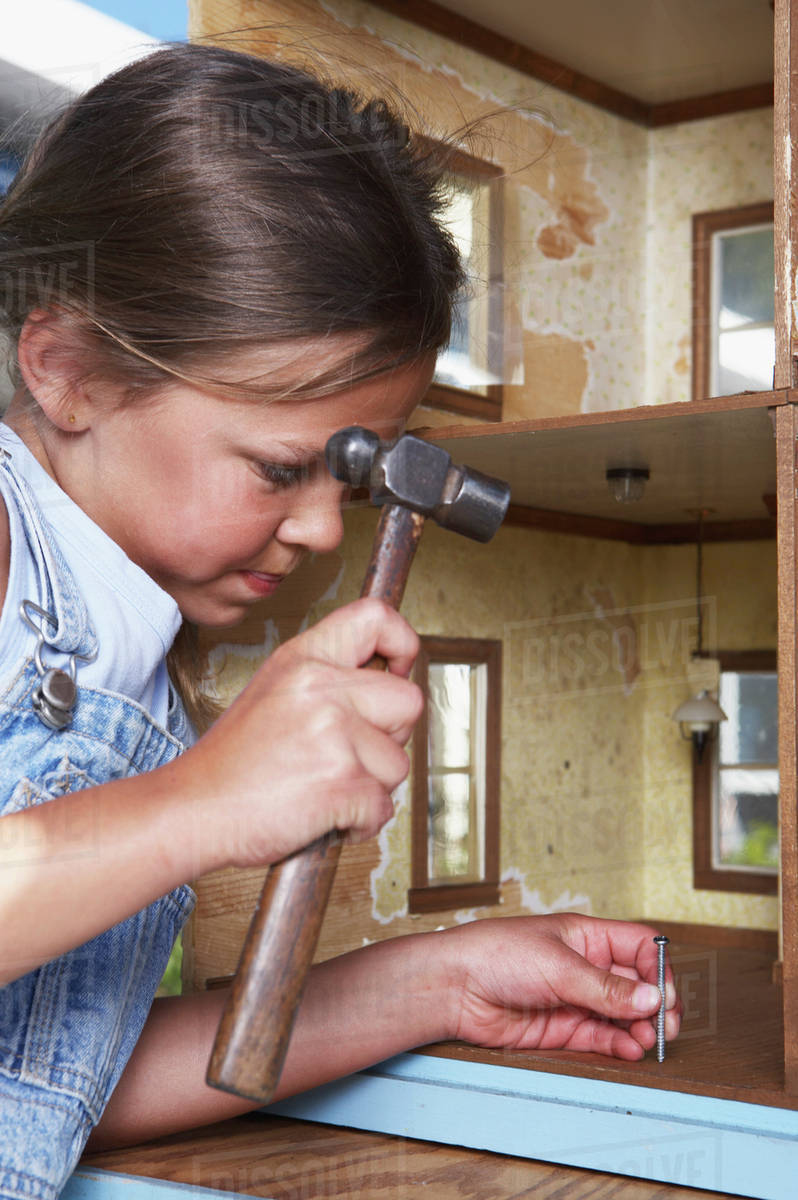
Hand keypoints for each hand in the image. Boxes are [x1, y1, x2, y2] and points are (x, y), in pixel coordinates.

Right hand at [174, 598, 421, 870]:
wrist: (192, 810)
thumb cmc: (231, 764)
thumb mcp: (274, 693)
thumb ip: (327, 682)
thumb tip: (385, 688)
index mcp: (303, 659)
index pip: (375, 617)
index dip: (402, 643)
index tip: (399, 670)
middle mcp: (321, 687)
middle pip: (408, 701)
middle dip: (390, 737)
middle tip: (349, 755)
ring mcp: (334, 734)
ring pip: (399, 763)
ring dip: (372, 787)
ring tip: (323, 789)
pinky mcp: (341, 782)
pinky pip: (383, 807)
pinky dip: (361, 823)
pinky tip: (324, 816)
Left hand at [443, 914, 679, 1060]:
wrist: (454, 987)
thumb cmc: (497, 955)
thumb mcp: (558, 965)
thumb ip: (606, 988)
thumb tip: (653, 998)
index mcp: (586, 937)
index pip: (638, 947)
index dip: (657, 968)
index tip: (663, 992)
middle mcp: (585, 967)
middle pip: (637, 985)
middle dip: (655, 1004)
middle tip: (664, 1025)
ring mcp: (575, 999)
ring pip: (623, 1015)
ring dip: (640, 1028)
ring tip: (646, 1040)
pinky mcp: (563, 1029)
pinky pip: (602, 1038)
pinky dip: (620, 1045)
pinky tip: (629, 1049)